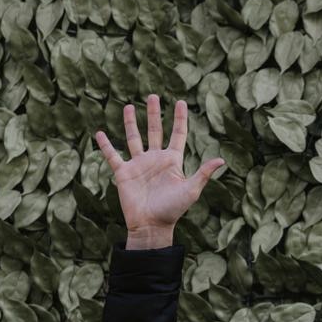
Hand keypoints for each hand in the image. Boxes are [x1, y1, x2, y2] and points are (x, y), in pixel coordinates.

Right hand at [95, 94, 225, 249]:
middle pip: (155, 130)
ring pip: (134, 138)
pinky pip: (113, 156)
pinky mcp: (123, 174)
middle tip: (152, 96)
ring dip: (131, 123)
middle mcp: (155, 159)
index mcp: (172, 160)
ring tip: (129, 106)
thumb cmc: (173, 209)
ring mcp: (139, 165)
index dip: (179, 118)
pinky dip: (106, 145)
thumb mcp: (191, 190)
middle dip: (154, 114)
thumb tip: (222, 160)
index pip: (177, 134)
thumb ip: (204, 173)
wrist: (152, 226)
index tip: (180, 102)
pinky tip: (100, 133)